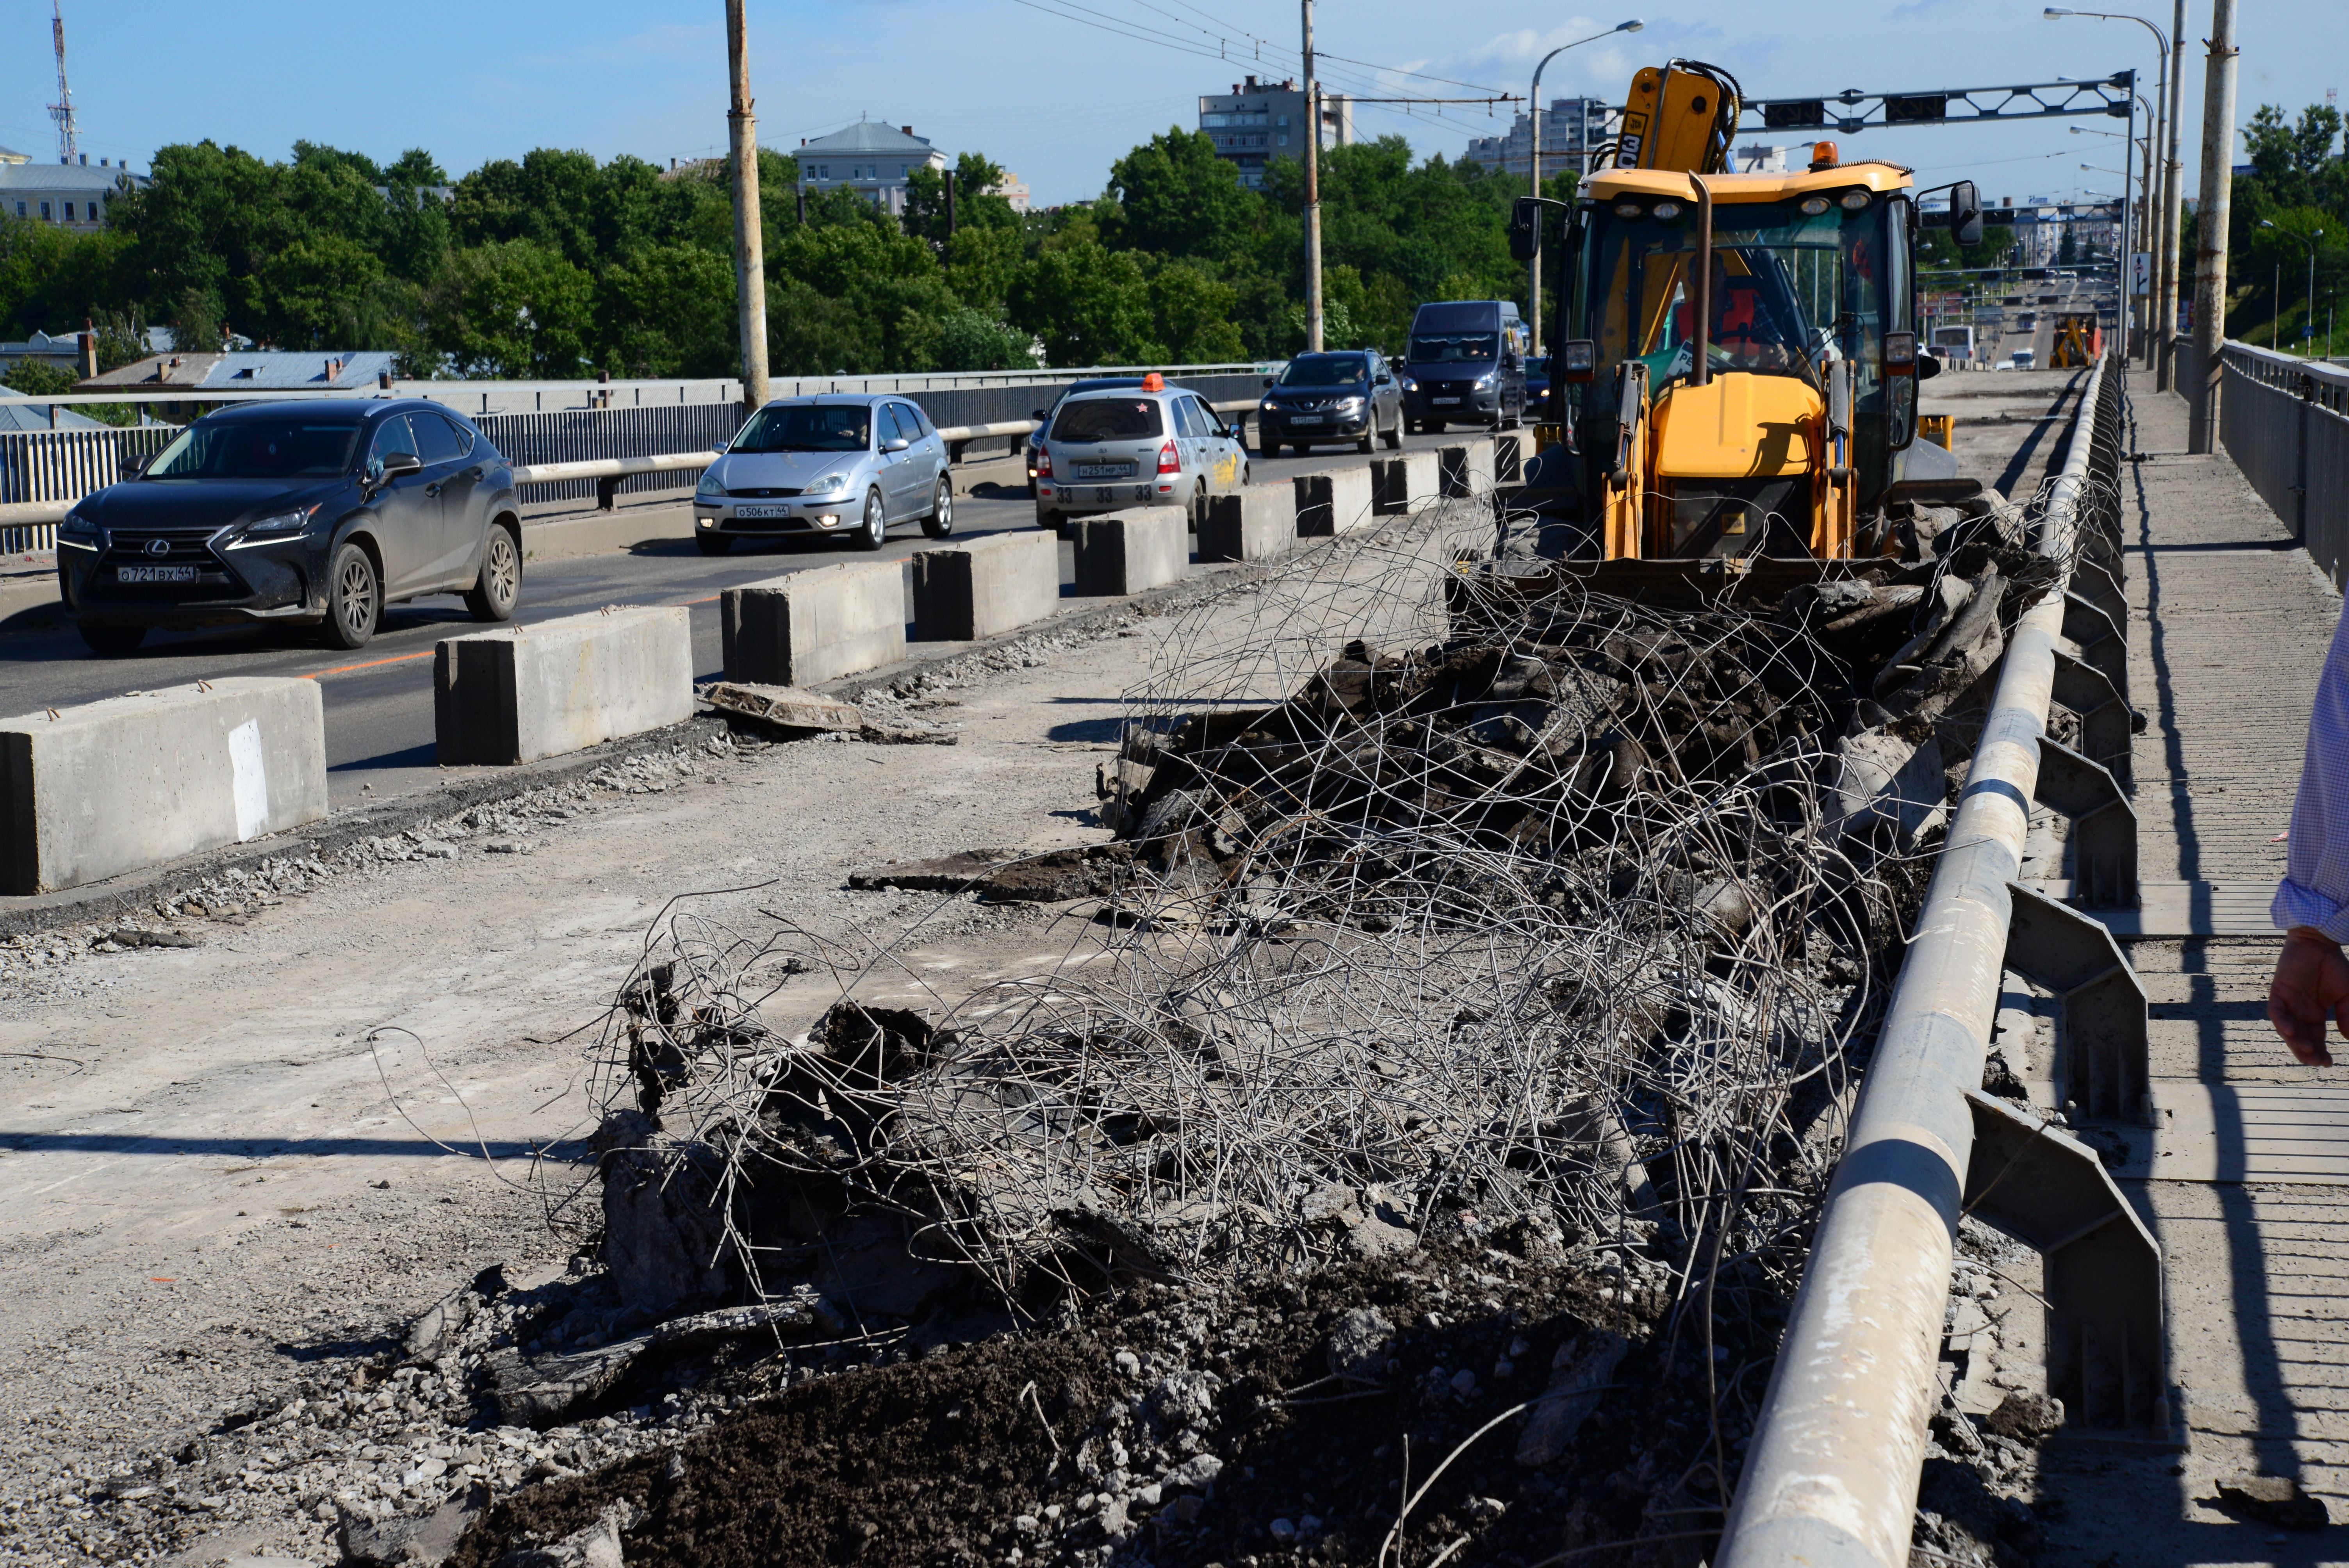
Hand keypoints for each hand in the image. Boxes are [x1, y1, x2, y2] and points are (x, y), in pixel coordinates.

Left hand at [2269, 927, 2348, 1065]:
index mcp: (2314, 1014)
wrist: (2319, 943)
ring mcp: (2287, 1002)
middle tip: (2316, 1062)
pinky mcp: (2277, 991)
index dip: (2320, 1051)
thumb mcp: (2346, 995)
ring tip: (2307, 1051)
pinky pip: (2276, 1011)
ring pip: (2286, 1028)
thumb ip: (2348, 1014)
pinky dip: (2282, 1022)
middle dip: (2306, 1052)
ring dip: (2294, 1040)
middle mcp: (2299, 1011)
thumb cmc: (2334, 967)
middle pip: (2300, 1038)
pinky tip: (2290, 1032)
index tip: (2328, 1064)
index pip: (2315, 1038)